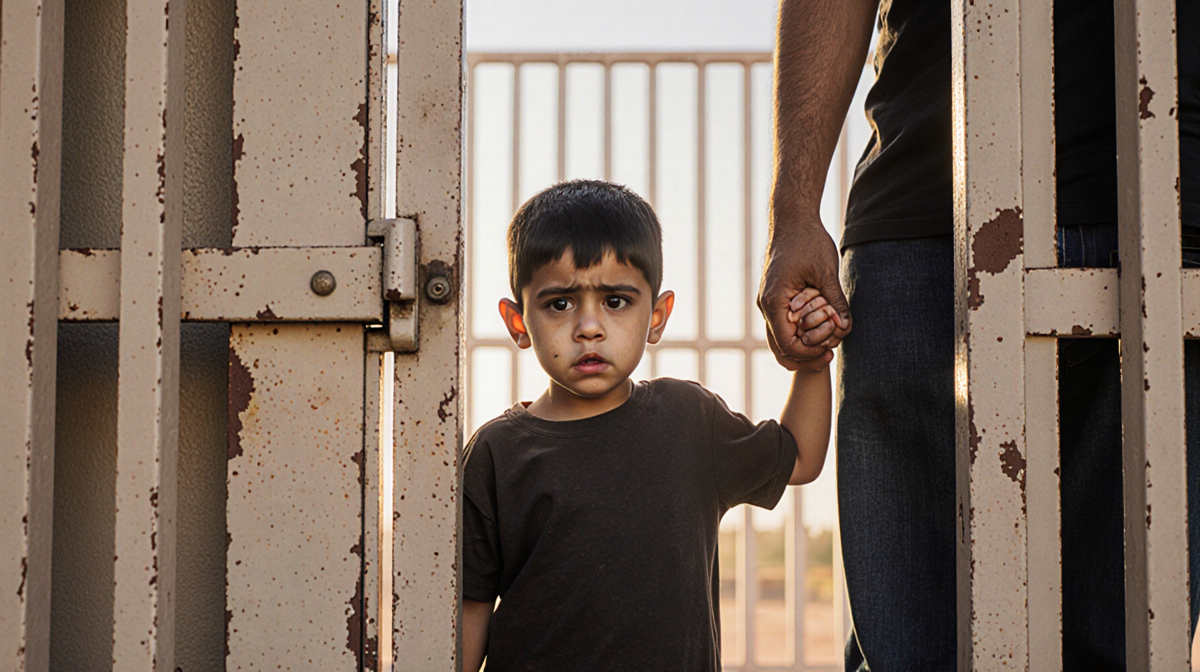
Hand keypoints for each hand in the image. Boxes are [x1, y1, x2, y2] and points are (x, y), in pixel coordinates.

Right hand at [757, 218, 851, 370]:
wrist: (792, 220)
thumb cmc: (807, 241)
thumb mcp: (826, 272)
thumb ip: (835, 301)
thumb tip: (846, 327)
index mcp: (774, 301)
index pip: (787, 344)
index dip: (808, 353)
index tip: (829, 352)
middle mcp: (767, 305)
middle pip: (779, 348)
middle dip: (804, 356)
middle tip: (828, 358)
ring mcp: (769, 302)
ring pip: (780, 338)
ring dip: (802, 344)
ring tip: (826, 345)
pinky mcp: (776, 297)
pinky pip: (784, 324)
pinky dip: (800, 332)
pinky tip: (820, 329)